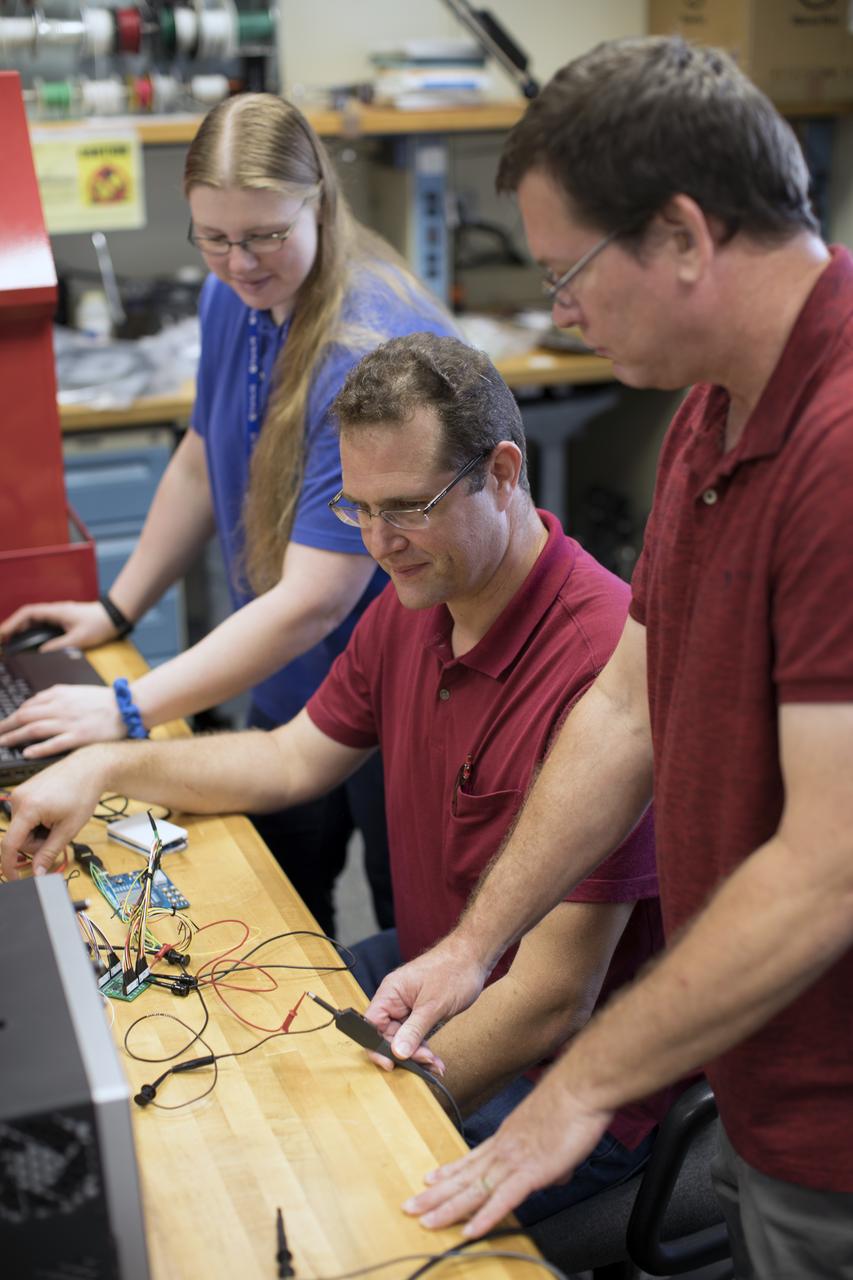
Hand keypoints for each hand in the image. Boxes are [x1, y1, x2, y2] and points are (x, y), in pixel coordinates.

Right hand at [0, 601, 118, 650]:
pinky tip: (27, 644)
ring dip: (20, 631)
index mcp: (55, 611)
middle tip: (1, 643)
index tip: (2, 634)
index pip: (27, 613)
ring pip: (33, 622)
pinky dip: (31, 633)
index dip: (12, 623)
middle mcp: (54, 612)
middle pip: (26, 617)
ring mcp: (57, 616)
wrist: (114, 617)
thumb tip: (40, 653)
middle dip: (12, 628)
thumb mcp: (78, 639)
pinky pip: (42, 626)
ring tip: (9, 644)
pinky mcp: (62, 622)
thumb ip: (58, 646)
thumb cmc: (99, 625)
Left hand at [0, 684, 125, 757]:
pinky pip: (53, 743)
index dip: (12, 715)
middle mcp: (60, 707)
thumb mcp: (77, 691)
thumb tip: (37, 703)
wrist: (127, 706)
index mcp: (60, 694)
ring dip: (14, 737)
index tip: (4, 724)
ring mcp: (69, 722)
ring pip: (33, 729)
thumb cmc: (104, 701)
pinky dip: (38, 748)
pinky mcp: (79, 736)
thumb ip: (57, 696)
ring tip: (2, 744)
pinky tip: (26, 752)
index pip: (28, 705)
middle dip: (6, 726)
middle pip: (25, 716)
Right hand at [0, 748, 108, 878]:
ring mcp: (19, 794)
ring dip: (39, 833)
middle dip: (38, 843)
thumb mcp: (68, 829)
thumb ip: (49, 853)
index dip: (10, 866)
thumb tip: (37, 873)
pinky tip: (53, 814)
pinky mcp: (23, 792)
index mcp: (27, 808)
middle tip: (59, 833)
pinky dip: (38, 823)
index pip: (9, 845)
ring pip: (23, 829)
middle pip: (19, 839)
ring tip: (58, 820)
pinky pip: (25, 818)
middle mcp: (18, 799)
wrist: (89, 768)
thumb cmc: (82, 793)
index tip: (15, 878)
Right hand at [364, 932, 490, 1060]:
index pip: (372, 1024)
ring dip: (417, 1054)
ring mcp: (408, 1007)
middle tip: (425, 1062)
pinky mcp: (420, 1013)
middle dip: (404, 1053)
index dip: (376, 1046)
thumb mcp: (433, 1005)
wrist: (474, 957)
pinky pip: (415, 1035)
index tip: (389, 1064)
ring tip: (434, 1063)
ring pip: (403, 1039)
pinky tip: (435, 1059)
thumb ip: (413, 1030)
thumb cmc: (453, 971)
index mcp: (391, 992)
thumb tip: (397, 1053)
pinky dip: (424, 1048)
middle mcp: (395, 1000)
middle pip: (387, 1035)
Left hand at [402, 1069, 613, 1237]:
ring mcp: (514, 1160)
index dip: (449, 1171)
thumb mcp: (550, 1130)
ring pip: (474, 1189)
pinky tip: (470, 1231)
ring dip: (448, 1209)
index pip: (471, 1158)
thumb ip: (547, 1154)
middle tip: (410, 1206)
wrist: (579, 1088)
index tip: (429, 1180)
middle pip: (464, 1176)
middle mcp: (504, 1148)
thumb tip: (554, 1171)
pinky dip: (486, 1217)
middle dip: (435, 1195)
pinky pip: (503, 1199)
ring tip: (426, 1221)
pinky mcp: (531, 1170)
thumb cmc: (571, 1103)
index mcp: (507, 1136)